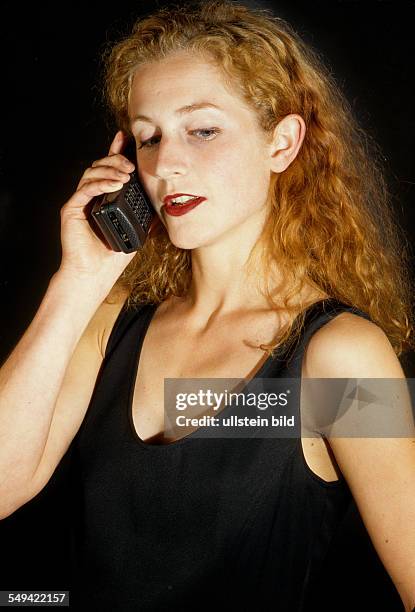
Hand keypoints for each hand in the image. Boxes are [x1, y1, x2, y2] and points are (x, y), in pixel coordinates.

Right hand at [57, 131, 137, 287]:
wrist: (94, 275)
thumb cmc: (112, 257)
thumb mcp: (137, 232)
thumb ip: (147, 216)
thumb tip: (165, 206)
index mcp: (105, 198)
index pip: (111, 170)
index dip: (117, 152)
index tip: (127, 139)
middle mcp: (91, 197)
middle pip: (100, 166)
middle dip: (116, 160)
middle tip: (131, 165)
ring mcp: (80, 202)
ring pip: (91, 173)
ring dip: (110, 171)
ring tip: (126, 176)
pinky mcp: (71, 210)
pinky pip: (84, 189)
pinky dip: (100, 184)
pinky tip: (115, 185)